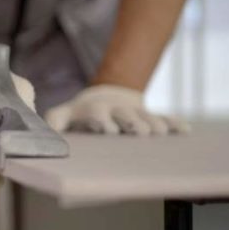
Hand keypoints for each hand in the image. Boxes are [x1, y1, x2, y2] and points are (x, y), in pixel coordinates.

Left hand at [45, 84, 188, 135]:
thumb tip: (44, 134)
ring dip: (153, 124)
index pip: (97, 115)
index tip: (108, 130)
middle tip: (139, 132)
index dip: (102, 121)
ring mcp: (135, 112)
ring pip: (146, 117)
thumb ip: (55, 121)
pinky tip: (184, 130)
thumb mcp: (64, 115)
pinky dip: (174, 123)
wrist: (107, 95)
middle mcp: (116, 111)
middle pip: (125, 116)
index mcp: (94, 111)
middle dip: (132, 122)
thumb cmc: (80, 114)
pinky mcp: (150, 115)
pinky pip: (164, 118)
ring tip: (160, 133)